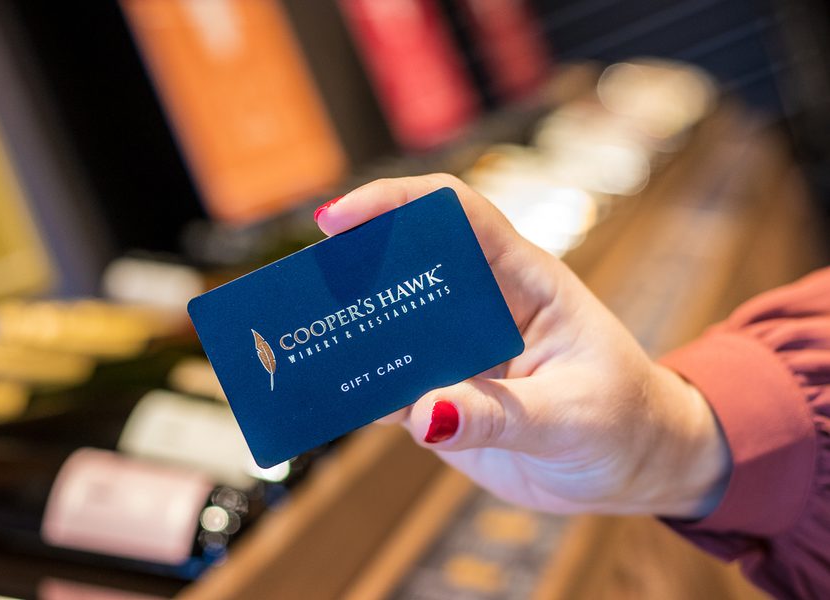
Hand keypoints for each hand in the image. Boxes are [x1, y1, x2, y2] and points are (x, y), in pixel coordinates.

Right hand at [315, 174, 729, 517]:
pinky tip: (325, 398)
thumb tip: (422, 414)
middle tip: (297, 291)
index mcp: (525, 281)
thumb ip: (499, 416)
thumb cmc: (623, 421)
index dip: (395, 202)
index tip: (336, 220)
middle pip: (406, 264)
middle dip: (351, 268)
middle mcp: (485, 306)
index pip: (457, 214)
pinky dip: (358, 388)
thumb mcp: (572, 417)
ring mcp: (461, 352)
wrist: (633, 466)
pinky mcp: (447, 394)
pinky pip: (392, 384)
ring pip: (391, 327)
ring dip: (346, 332)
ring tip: (294, 343)